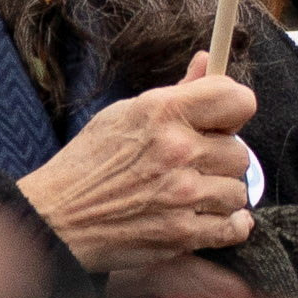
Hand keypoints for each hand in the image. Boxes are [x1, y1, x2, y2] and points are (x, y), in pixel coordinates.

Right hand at [13, 53, 258, 276]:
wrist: (57, 218)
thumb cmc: (88, 163)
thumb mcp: (125, 113)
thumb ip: (177, 91)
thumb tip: (208, 62)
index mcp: (163, 112)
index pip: (238, 100)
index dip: (235, 108)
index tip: (224, 119)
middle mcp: (177, 151)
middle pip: (240, 151)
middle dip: (221, 157)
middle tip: (197, 163)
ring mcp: (181, 195)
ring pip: (237, 190)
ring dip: (220, 193)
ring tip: (193, 193)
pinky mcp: (181, 235)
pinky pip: (233, 228)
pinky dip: (230, 225)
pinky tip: (213, 217)